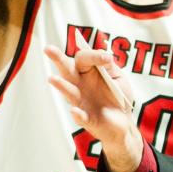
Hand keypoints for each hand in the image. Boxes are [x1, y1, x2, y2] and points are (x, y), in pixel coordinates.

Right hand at [45, 44, 143, 171]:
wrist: (124, 122)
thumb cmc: (117, 97)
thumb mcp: (118, 77)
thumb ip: (109, 67)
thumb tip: (104, 55)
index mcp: (87, 72)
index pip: (83, 58)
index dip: (93, 55)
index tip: (107, 58)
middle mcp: (80, 85)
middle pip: (67, 70)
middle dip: (58, 59)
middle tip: (48, 49)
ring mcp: (81, 102)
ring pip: (70, 93)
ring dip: (62, 86)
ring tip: (52, 79)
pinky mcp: (88, 119)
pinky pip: (81, 117)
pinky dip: (78, 114)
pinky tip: (74, 110)